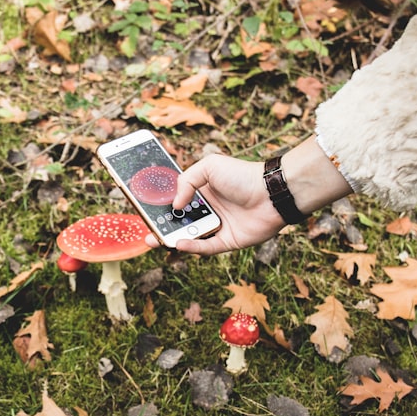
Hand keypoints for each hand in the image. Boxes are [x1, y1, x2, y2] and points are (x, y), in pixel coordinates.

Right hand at [145, 137, 354, 254]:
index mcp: (203, 192)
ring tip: (155, 239)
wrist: (272, 192)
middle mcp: (209, 211)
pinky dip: (192, 247)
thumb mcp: (209, 167)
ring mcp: (217, 227)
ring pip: (189, 237)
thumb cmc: (243, 175)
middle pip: (180, 222)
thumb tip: (175, 205)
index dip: (161, 207)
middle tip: (146, 231)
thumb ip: (186, 182)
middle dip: (161, 227)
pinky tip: (179, 244)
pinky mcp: (227, 242)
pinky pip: (206, 248)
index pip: (177, 202)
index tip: (144, 211)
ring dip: (171, 239)